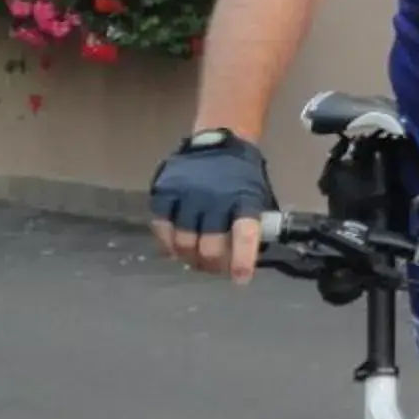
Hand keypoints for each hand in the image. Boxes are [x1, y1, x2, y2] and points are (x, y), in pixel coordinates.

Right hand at [148, 130, 275, 283]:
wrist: (218, 139)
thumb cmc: (240, 177)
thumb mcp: (256, 197)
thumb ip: (251, 226)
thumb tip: (240, 261)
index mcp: (244, 200)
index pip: (244, 235)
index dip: (242, 260)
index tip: (240, 279)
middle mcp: (215, 198)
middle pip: (210, 248)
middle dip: (213, 266)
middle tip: (214, 268)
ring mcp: (188, 195)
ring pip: (184, 243)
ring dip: (190, 258)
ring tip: (194, 259)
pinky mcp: (165, 191)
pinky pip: (162, 228)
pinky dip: (167, 244)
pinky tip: (174, 247)